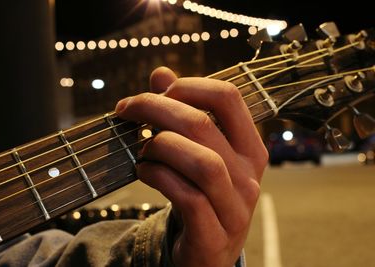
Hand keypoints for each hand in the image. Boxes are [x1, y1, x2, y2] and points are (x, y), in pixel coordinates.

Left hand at [115, 67, 267, 266]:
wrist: (209, 254)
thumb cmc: (202, 194)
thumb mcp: (198, 153)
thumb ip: (181, 113)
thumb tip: (161, 74)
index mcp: (249, 147)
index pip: (228, 98)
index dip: (188, 85)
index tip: (157, 91)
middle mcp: (249, 175)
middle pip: (203, 125)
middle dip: (156, 109)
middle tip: (127, 110)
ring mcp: (235, 207)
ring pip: (202, 162)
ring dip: (160, 146)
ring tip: (141, 149)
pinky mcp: (214, 235)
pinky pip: (187, 197)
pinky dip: (158, 177)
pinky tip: (143, 171)